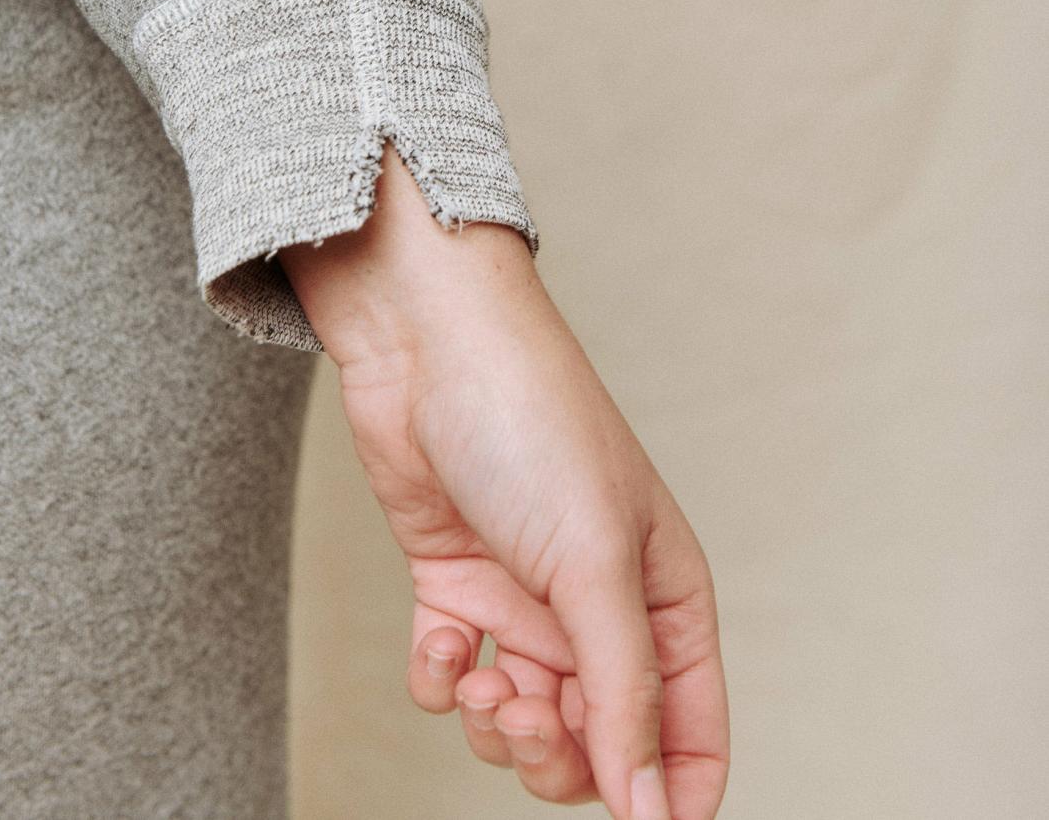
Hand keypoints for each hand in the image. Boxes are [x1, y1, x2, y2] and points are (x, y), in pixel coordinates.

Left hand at [278, 146, 729, 819]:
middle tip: (522, 713)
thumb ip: (624, 691)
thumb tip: (652, 809)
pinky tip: (443, 640)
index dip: (666, 793)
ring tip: (481, 678)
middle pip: (598, 741)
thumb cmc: (529, 424)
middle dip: (559, 753)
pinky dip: (444, 678)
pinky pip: (456, 677)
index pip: (691, 731)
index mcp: (665, 595)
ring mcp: (526, 597)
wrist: (427, 345)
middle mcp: (600, 605)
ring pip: (525, 718)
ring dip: (498, 721)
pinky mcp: (459, 585)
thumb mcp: (593, 564)